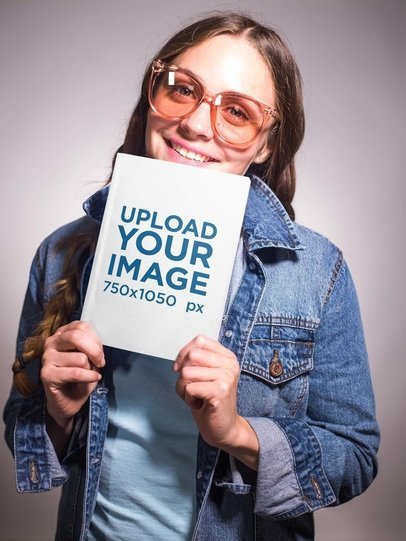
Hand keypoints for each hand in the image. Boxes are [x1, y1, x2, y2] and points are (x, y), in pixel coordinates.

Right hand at [41, 320, 104, 427]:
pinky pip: (75, 372)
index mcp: (62, 334)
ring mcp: (47, 358)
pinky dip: (88, 376)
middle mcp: (52, 343)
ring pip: (79, 357)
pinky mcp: (47, 374)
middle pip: (76, 336)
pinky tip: (92, 378)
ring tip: (89, 373)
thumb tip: (98, 343)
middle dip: (95, 350)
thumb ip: (91, 346)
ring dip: (90, 368)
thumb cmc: (79, 378)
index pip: (81, 326)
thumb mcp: (89, 358)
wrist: (68, 402)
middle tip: (100, 361)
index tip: (101, 351)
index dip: (96, 339)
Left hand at [174, 335, 256, 464]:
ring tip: (197, 396)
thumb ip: (196, 359)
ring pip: (186, 373)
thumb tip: (182, 357)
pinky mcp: (221, 392)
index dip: (184, 353)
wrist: (224, 428)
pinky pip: (190, 388)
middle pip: (191, 355)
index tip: (182, 368)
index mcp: (227, 356)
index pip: (199, 340)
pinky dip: (188, 398)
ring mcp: (227, 377)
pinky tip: (199, 404)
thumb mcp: (204, 373)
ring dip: (184, 388)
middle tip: (193, 386)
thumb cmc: (210, 400)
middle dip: (183, 373)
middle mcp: (230, 364)